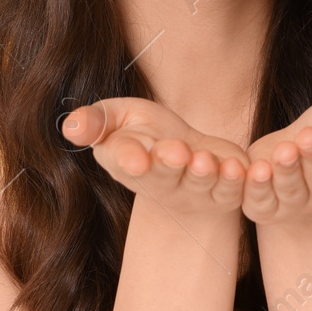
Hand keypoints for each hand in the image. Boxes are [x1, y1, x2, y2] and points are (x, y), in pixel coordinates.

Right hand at [61, 98, 249, 223]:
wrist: (186, 153)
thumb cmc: (144, 132)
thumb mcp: (118, 118)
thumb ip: (96, 121)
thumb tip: (70, 126)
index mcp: (127, 163)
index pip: (126, 162)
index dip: (131, 160)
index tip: (137, 158)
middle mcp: (160, 184)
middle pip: (164, 177)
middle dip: (169, 166)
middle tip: (176, 152)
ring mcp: (192, 192)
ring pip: (199, 185)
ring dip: (204, 174)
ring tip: (206, 160)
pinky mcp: (224, 192)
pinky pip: (231, 190)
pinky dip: (236, 181)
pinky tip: (240, 168)